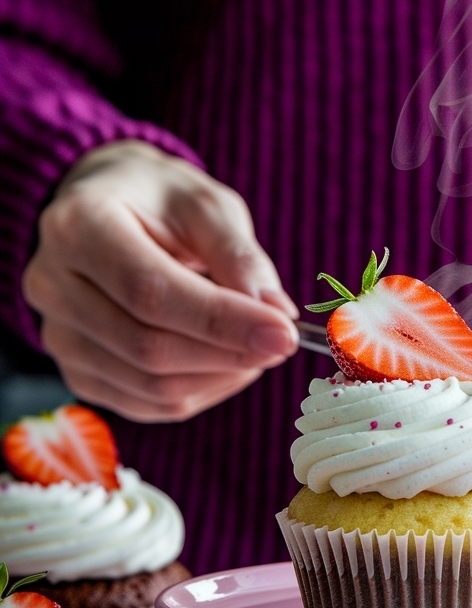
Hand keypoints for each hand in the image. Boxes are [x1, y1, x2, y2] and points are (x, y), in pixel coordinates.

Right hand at [24, 141, 298, 421]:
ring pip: (149, 386)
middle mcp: (52, 284)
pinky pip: (147, 405)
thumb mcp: (206, 204)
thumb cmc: (159, 202)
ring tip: (255, 345)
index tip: (283, 333)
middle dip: (228, 353)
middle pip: (147, 346)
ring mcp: (58, 335)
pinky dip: (200, 391)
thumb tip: (274, 315)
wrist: (109, 210)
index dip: (221, 320)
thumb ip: (240, 256)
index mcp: (78, 225)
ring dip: (219, 376)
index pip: (150, 292)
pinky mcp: (76, 372)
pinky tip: (226, 363)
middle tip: (281, 342)